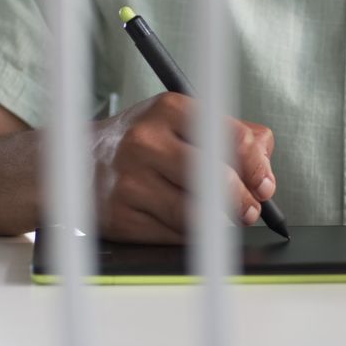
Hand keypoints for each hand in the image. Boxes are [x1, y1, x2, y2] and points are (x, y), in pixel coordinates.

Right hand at [92, 92, 276, 243]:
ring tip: (220, 217)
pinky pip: (175, 236)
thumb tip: (266, 172)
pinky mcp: (123, 216)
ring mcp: (132, 181)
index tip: (264, 186)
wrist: (80, 163)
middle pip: (217, 180)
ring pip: (198, 214)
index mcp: (170, 109)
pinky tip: (184, 223)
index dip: (257, 168)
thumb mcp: (181, 122)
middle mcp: (147, 141)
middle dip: (243, 201)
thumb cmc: (142, 143)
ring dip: (218, 222)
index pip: (232, 138)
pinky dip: (190, 235)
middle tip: (249, 209)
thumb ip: (232, 136)